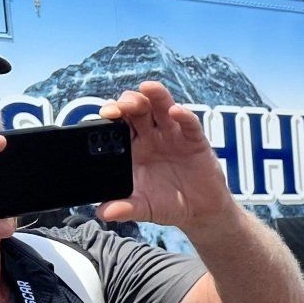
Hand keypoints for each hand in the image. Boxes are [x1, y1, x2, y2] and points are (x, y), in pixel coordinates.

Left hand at [96, 82, 237, 229]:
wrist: (200, 213)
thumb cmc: (169, 205)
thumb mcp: (144, 208)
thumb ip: (125, 208)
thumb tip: (103, 213)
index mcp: (134, 148)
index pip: (119, 124)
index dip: (112, 115)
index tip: (104, 114)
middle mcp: (152, 136)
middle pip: (138, 109)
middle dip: (129, 102)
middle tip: (122, 106)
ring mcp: (173, 135)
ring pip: (162, 107)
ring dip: (155, 96)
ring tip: (148, 89)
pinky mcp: (195, 140)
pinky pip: (189, 124)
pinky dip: (183, 115)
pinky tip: (176, 111)